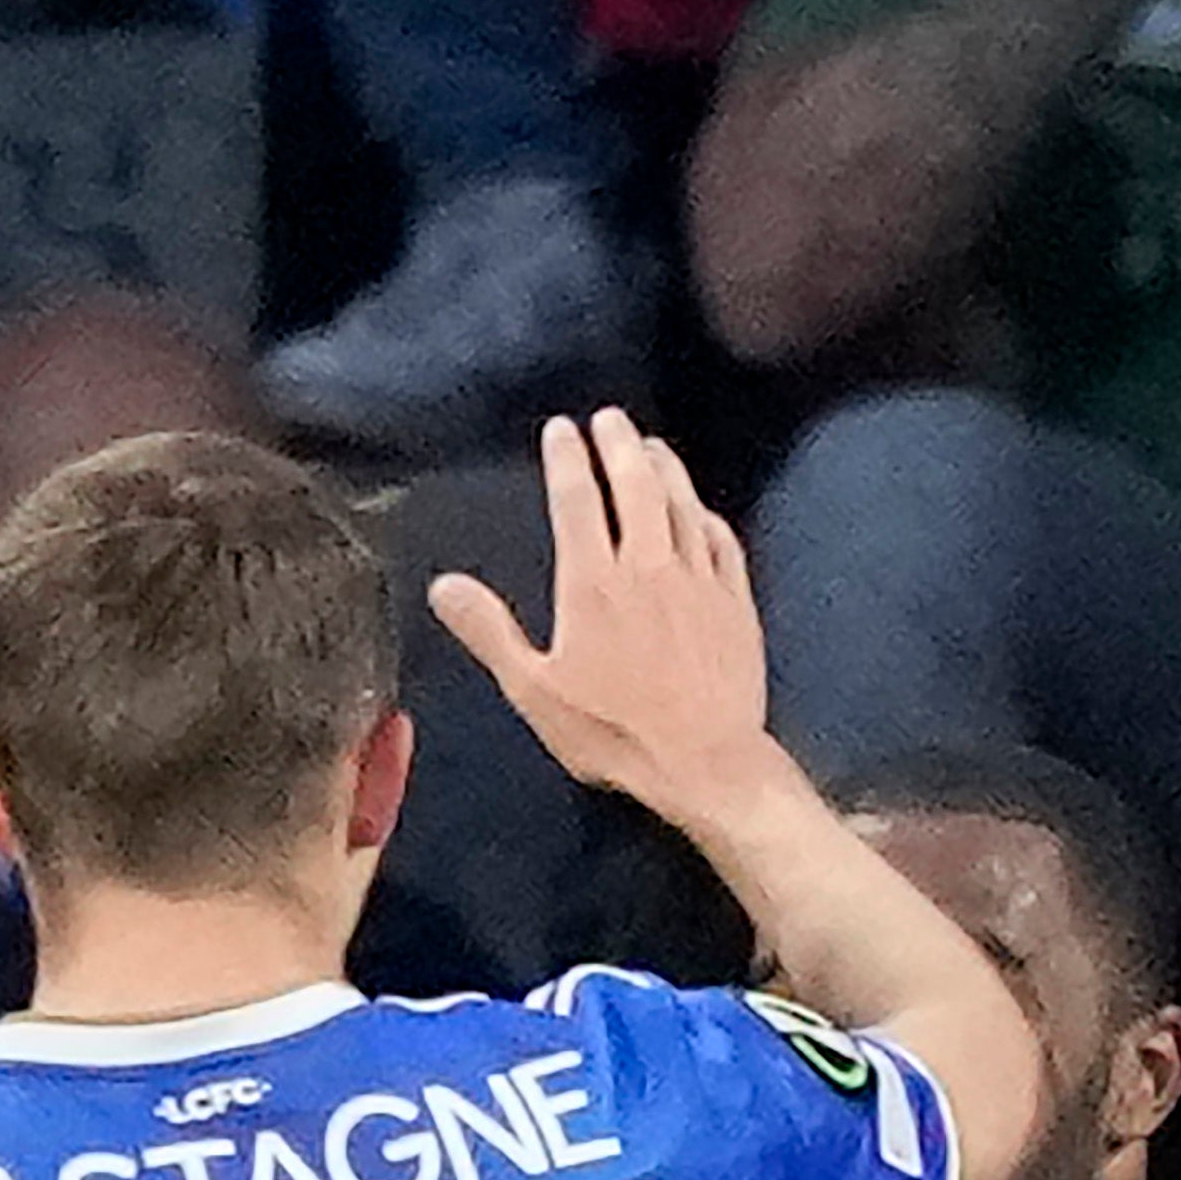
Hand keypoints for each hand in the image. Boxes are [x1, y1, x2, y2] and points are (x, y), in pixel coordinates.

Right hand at [428, 411, 784, 833]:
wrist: (707, 760)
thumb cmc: (613, 732)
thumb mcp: (534, 690)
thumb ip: (490, 632)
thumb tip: (444, 585)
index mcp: (593, 583)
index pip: (577, 501)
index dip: (567, 459)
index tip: (562, 429)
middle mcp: (648, 567)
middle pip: (635, 486)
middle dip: (619, 445)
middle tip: (609, 419)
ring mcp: (699, 580)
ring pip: (682, 505)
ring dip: (665, 469)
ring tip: (651, 446)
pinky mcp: (737, 602)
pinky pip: (721, 541)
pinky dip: (705, 515)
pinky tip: (699, 509)